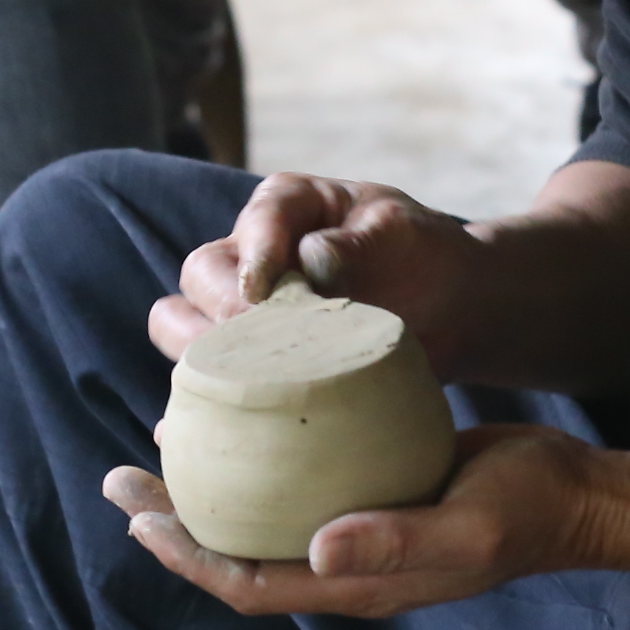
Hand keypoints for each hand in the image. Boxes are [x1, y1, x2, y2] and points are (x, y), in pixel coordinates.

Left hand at [104, 425, 609, 619]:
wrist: (578, 493)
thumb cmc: (531, 509)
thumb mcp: (472, 526)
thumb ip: (399, 543)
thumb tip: (317, 551)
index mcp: (357, 585)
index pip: (249, 584)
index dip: (186, 558)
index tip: (136, 518)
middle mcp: (345, 564)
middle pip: (236, 555)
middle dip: (172, 523)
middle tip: (119, 477)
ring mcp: (357, 531)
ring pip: (260, 519)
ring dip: (206, 490)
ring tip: (160, 442)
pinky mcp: (371, 492)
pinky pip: (296, 485)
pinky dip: (255, 458)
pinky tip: (240, 417)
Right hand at [152, 172, 492, 369]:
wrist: (449, 311)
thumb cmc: (423, 259)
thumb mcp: (404, 237)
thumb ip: (361, 242)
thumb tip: (312, 257)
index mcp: (288, 206)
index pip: (256, 220)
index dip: (255, 255)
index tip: (262, 292)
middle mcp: (251, 252)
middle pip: (200, 274)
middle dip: (224, 311)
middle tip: (265, 347)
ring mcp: (242, 306)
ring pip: (181, 324)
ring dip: (205, 356)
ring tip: (249, 383)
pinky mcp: (246, 358)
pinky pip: (202, 377)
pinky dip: (201, 401)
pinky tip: (222, 424)